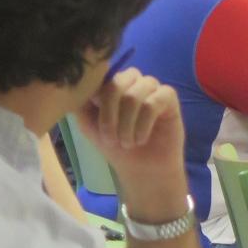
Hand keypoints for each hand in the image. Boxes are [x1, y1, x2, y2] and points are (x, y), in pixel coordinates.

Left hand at [76, 68, 189, 220]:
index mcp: (112, 84)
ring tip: (127, 142)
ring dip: (127, 122)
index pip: (102, 79)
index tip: (100, 130)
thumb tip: (78, 86)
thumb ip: (80, 103)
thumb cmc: (116, 146)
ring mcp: (152, 88)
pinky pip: (154, 102)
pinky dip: (144, 123)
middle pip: (118, 82)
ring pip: (135, 94)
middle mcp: (133, 82)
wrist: (142, 168)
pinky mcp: (169, 98)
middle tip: (111, 139)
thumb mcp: (89, 124)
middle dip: (111, 113)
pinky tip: (141, 139)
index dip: (98, 104)